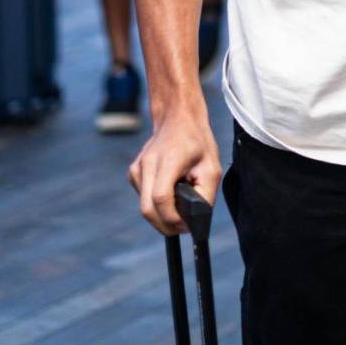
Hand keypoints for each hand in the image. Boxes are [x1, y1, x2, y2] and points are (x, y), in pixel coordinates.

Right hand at [129, 101, 221, 234]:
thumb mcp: (212, 168)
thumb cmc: (197, 142)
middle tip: (183, 227)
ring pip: (144, 206)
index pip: (161, 199)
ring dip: (161, 214)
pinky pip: (143, 198)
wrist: (177, 118)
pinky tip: (170, 191)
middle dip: (166, 225)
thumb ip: (205, 196)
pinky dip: (156, 203)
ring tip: (179, 202)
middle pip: (148, 209)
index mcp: (167, 160)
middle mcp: (147, 164)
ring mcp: (137, 168)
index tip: (186, 225)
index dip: (173, 218)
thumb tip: (194, 221)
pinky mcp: (133, 172)